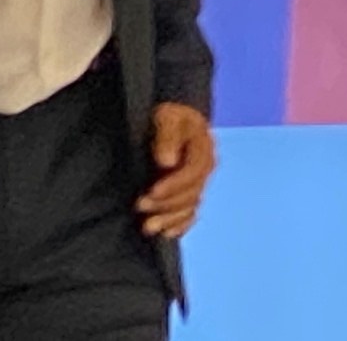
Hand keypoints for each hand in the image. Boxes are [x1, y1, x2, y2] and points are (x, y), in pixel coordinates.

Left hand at [136, 102, 215, 239]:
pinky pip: (192, 213)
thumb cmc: (169, 115)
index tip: (152, 192)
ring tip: (147, 227)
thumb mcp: (166, 116)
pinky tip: (166, 232)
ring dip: (170, 219)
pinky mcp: (192, 191)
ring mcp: (200, 181)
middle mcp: (206, 167)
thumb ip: (167, 136)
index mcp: (203, 147)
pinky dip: (181, 224)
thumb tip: (167, 161)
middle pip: (191, 193)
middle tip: (140, 206)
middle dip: (166, 204)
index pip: (192, 172)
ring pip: (191, 207)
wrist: (174, 117)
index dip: (173, 185)